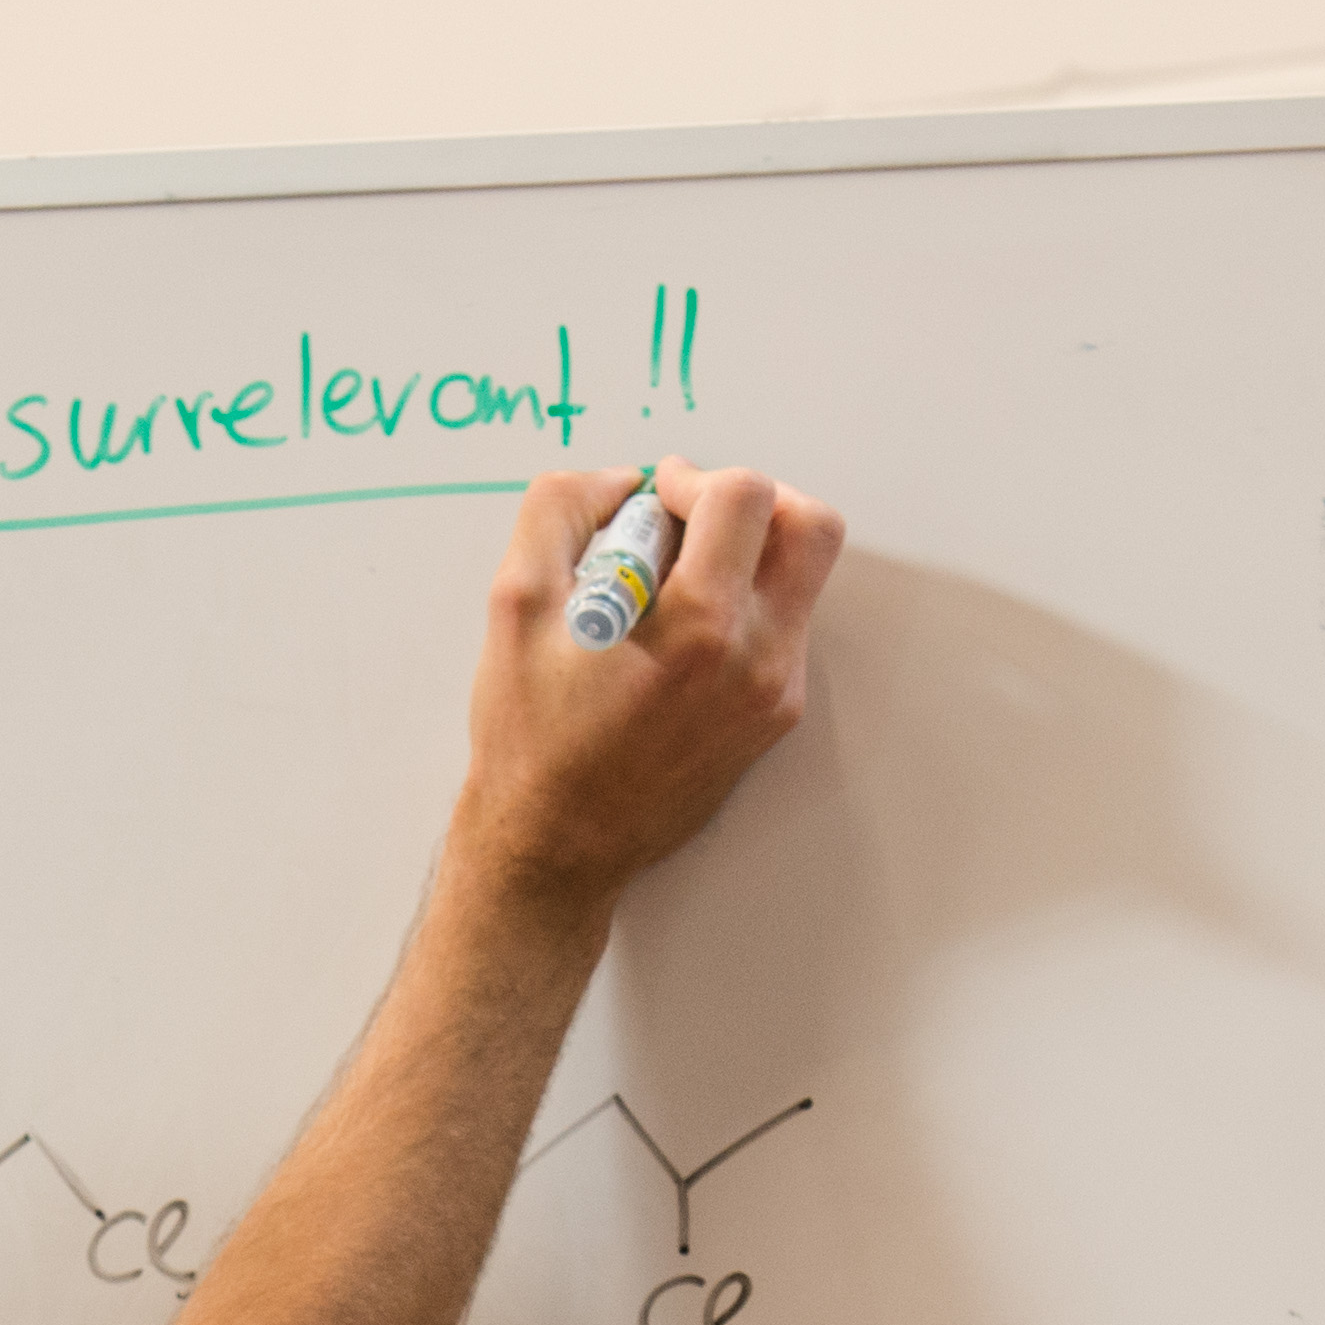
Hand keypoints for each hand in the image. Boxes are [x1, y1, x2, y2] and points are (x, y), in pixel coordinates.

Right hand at [455, 458, 842, 912]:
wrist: (555, 846)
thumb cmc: (531, 737)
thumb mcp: (516, 602)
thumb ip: (561, 509)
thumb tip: (622, 480)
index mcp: (701, 628)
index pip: (746, 495)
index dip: (693, 477)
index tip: (653, 500)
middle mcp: (757, 660)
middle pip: (809, 526)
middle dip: (748, 501)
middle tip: (688, 521)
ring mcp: (775, 693)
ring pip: (800, 578)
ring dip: (744, 554)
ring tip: (671, 585)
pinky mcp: (773, 717)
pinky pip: (782, 628)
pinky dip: (739, 606)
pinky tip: (676, 636)